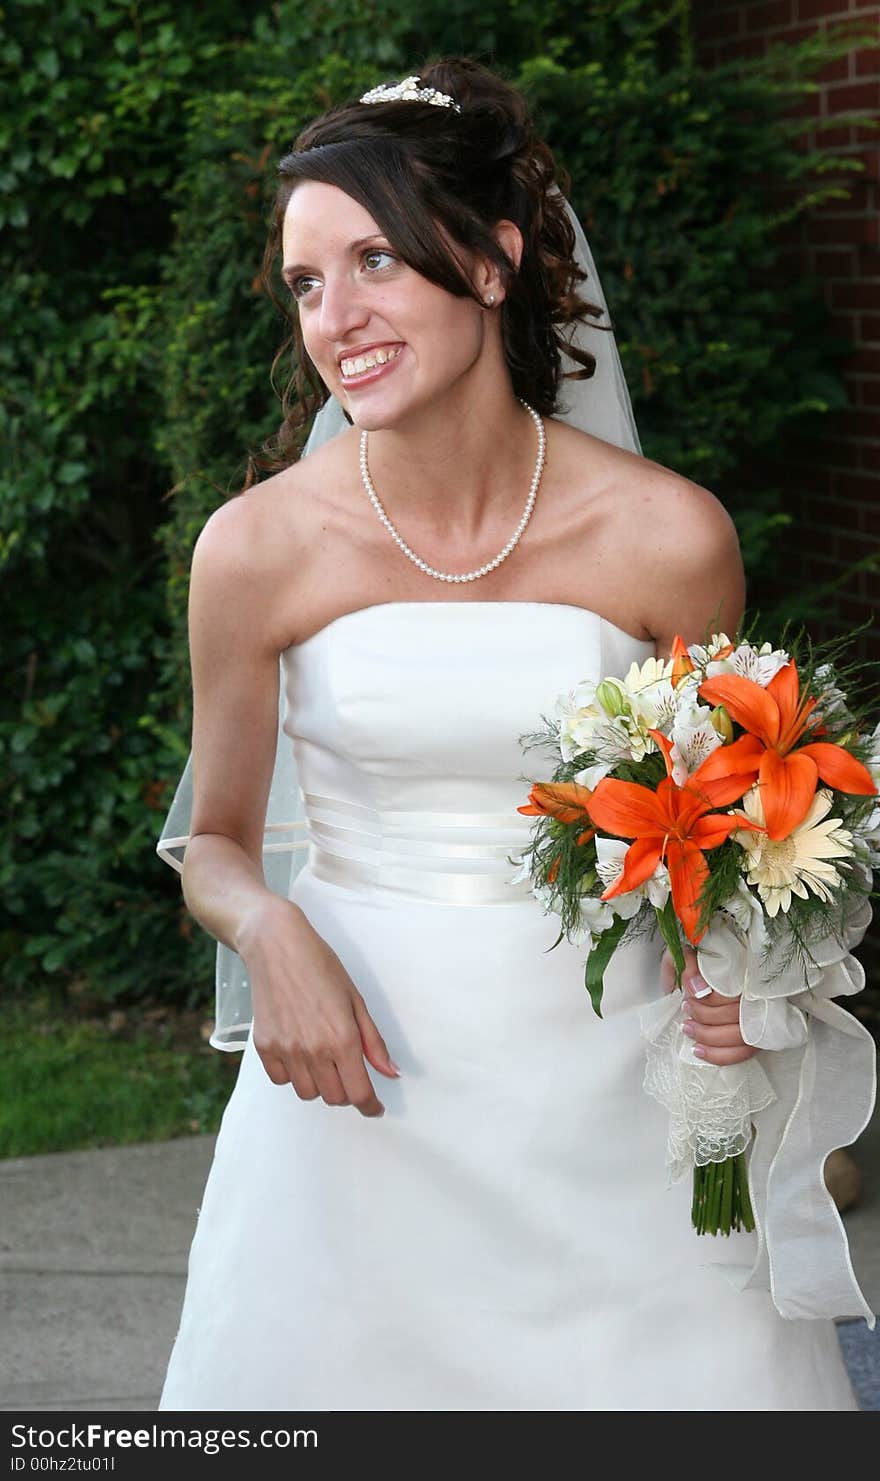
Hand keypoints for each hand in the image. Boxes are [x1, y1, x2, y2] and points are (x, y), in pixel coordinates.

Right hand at [237, 895, 398, 1115]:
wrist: (276, 946)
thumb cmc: (321, 966)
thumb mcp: (356, 1000)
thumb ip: (373, 1041)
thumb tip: (391, 1073)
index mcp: (342, 1038)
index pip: (359, 1093)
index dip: (370, 1106)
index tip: (375, 1107)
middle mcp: (314, 1050)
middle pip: (335, 1097)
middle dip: (347, 1091)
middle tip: (348, 1070)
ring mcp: (286, 1050)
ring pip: (308, 1093)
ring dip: (320, 1084)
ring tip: (322, 1057)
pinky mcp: (265, 1047)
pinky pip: (282, 1080)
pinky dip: (293, 1074)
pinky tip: (299, 1051)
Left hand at [661, 945, 757, 1065]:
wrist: (718, 973)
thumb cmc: (706, 965)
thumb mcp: (693, 955)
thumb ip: (690, 964)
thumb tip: (696, 987)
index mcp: (748, 975)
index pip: (733, 991)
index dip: (709, 998)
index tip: (689, 994)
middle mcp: (759, 998)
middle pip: (735, 1015)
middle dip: (704, 1016)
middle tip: (686, 1009)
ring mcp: (760, 1020)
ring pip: (738, 1037)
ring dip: (707, 1036)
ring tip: (687, 1028)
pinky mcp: (757, 1038)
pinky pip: (741, 1054)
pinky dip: (717, 1055)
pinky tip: (698, 1050)